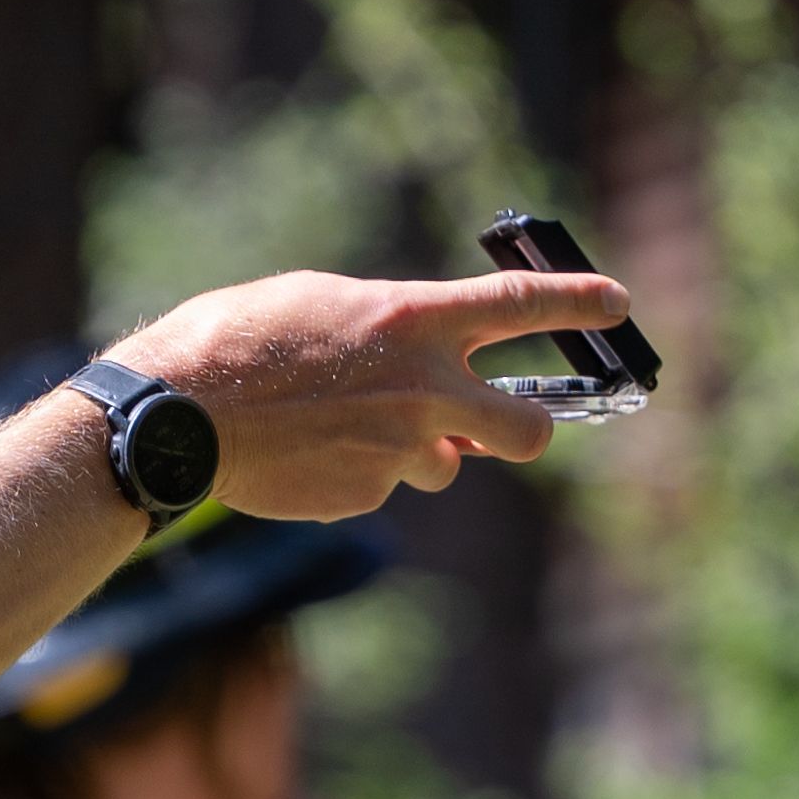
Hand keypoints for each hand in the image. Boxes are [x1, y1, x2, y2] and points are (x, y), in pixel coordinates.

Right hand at [109, 262, 648, 526]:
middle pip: (527, 429)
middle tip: (496, 428)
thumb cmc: (240, 340)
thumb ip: (395, 338)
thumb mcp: (327, 307)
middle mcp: (425, 388)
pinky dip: (352, 473)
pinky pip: (380, 486)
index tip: (619, 302)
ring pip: (440, 464)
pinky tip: (303, 453)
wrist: (180, 414)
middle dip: (524, 431)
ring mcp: (400, 450)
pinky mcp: (366, 496)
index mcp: (414, 320)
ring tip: (336, 426)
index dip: (579, 301)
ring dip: (411, 451)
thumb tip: (434, 388)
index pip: (522, 304)